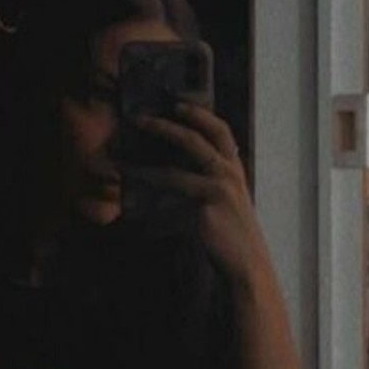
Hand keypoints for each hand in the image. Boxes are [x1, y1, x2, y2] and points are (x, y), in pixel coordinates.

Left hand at [123, 103, 270, 286]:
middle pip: (194, 141)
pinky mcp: (203, 214)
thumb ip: (210, 181)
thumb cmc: (235, 233)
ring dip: (142, 171)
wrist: (248, 263)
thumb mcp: (229, 200)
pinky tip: (132, 216)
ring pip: (172, 175)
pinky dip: (149, 214)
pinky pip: (168, 209)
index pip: (220, 131)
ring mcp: (217, 193)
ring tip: (121, 167)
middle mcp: (228, 175)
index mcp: (234, 169)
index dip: (199, 115)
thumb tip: (173, 172)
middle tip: (139, 120)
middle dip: (164, 127)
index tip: (177, 104)